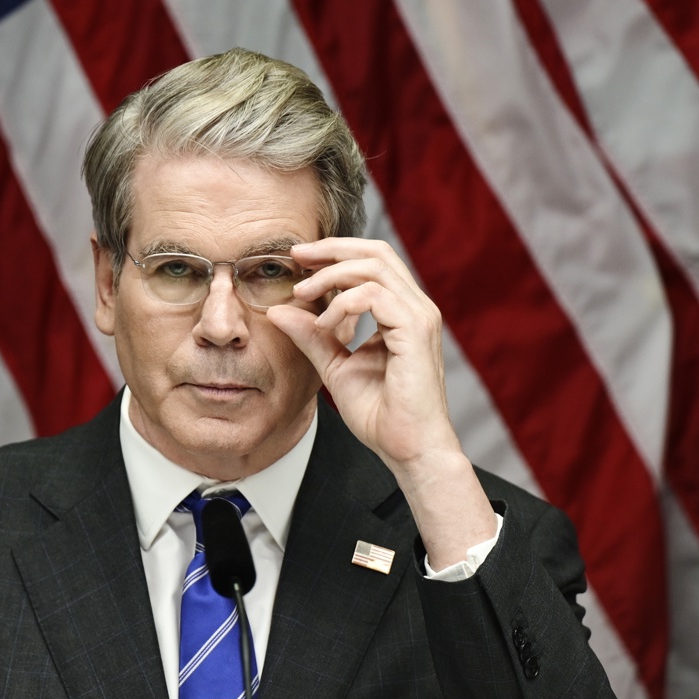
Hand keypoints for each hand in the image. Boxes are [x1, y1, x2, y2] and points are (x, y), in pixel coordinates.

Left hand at [267, 238, 495, 566]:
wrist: (407, 449)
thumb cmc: (382, 415)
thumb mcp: (335, 366)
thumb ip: (311, 336)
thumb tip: (279, 311)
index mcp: (402, 311)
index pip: (373, 261)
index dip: (335, 253)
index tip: (299, 260)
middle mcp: (415, 307)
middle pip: (376, 251)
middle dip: (332, 249)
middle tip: (297, 255)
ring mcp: (419, 316)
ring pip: (374, 266)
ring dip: (331, 274)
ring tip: (303, 294)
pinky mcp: (415, 330)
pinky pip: (374, 295)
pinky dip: (342, 303)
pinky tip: (325, 325)